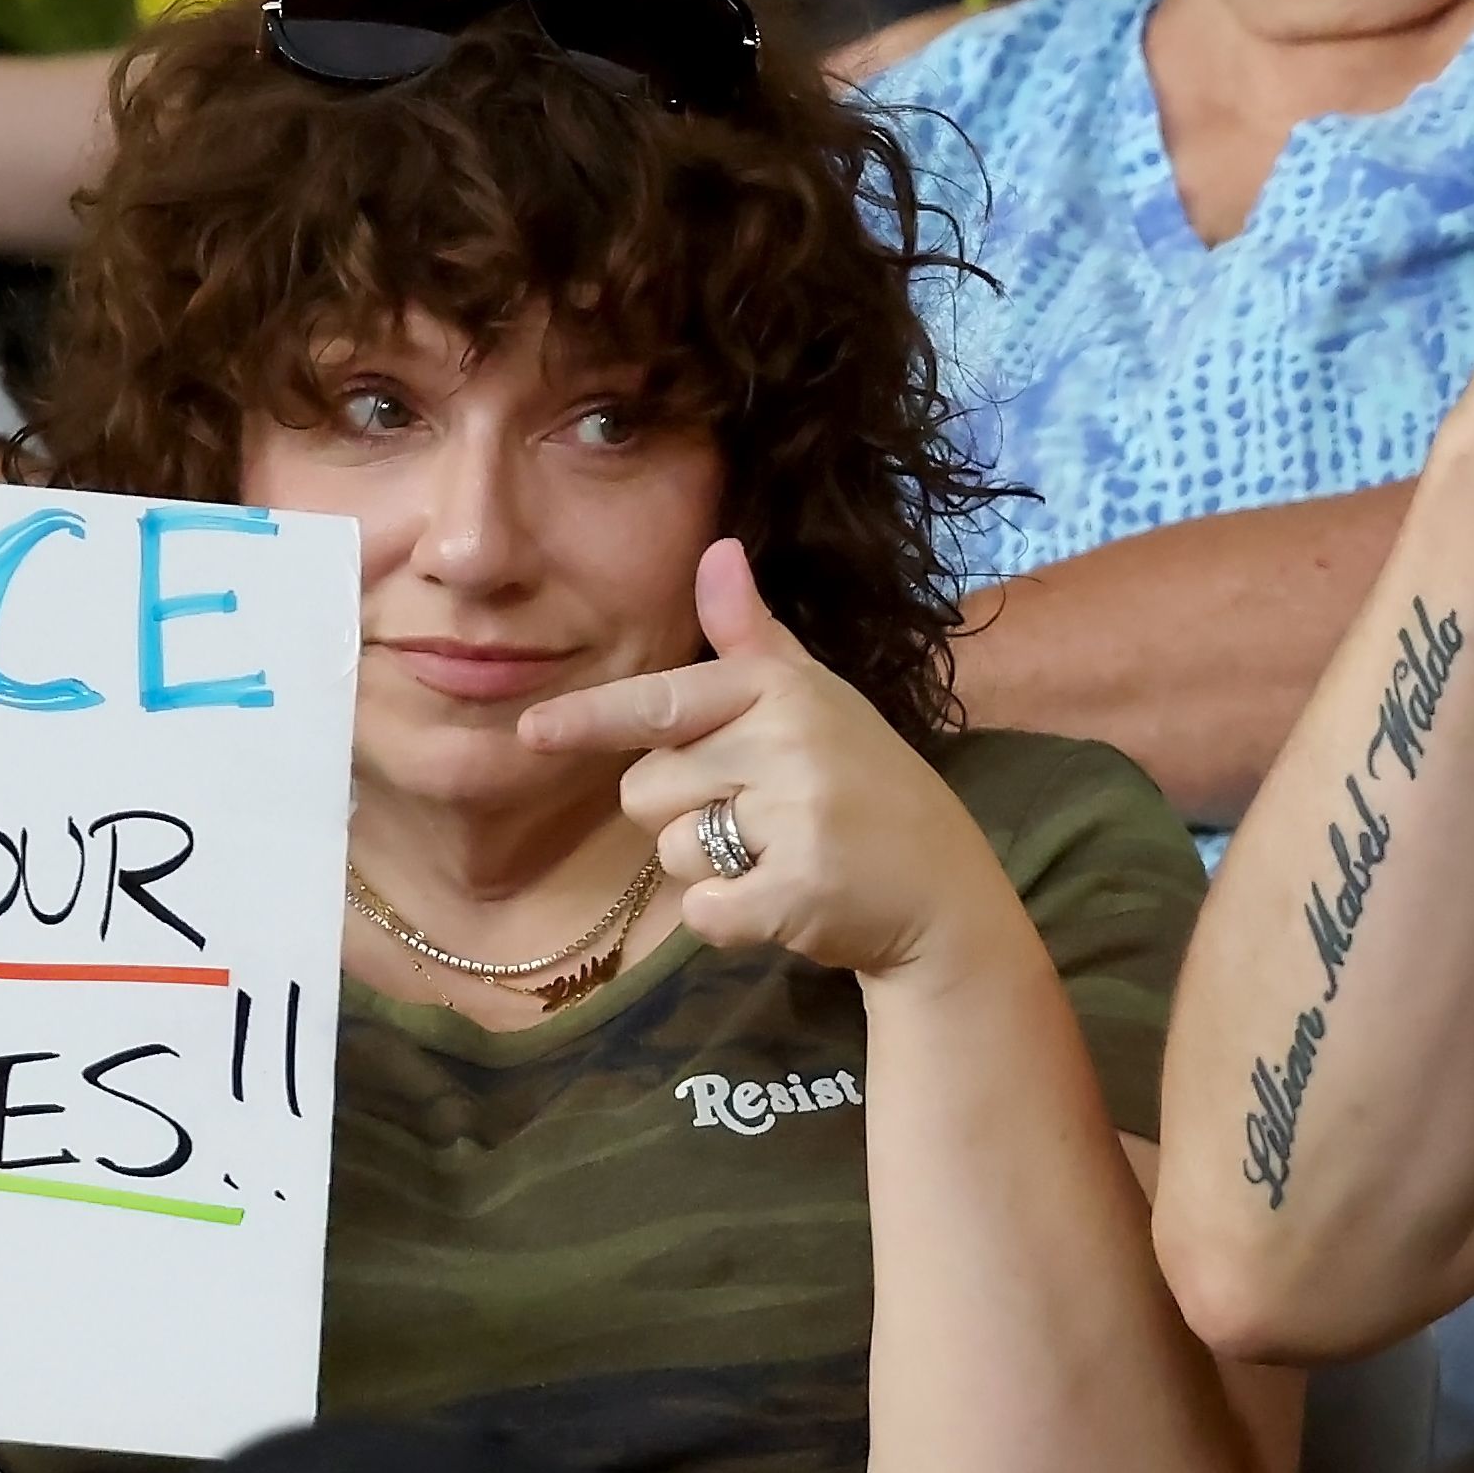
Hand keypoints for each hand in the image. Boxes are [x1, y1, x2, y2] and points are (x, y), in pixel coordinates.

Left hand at [517, 540, 1008, 981]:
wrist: (943, 891)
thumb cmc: (867, 786)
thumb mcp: (816, 699)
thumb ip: (753, 636)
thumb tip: (715, 548)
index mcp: (781, 691)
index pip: (661, 704)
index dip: (589, 719)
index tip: (530, 732)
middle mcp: (787, 742)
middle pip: (646, 790)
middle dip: (683, 816)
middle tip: (761, 820)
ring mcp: (795, 817)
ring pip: (671, 853)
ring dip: (709, 871)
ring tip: (779, 858)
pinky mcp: (796, 892)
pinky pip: (701, 913)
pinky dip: (728, 923)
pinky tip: (783, 905)